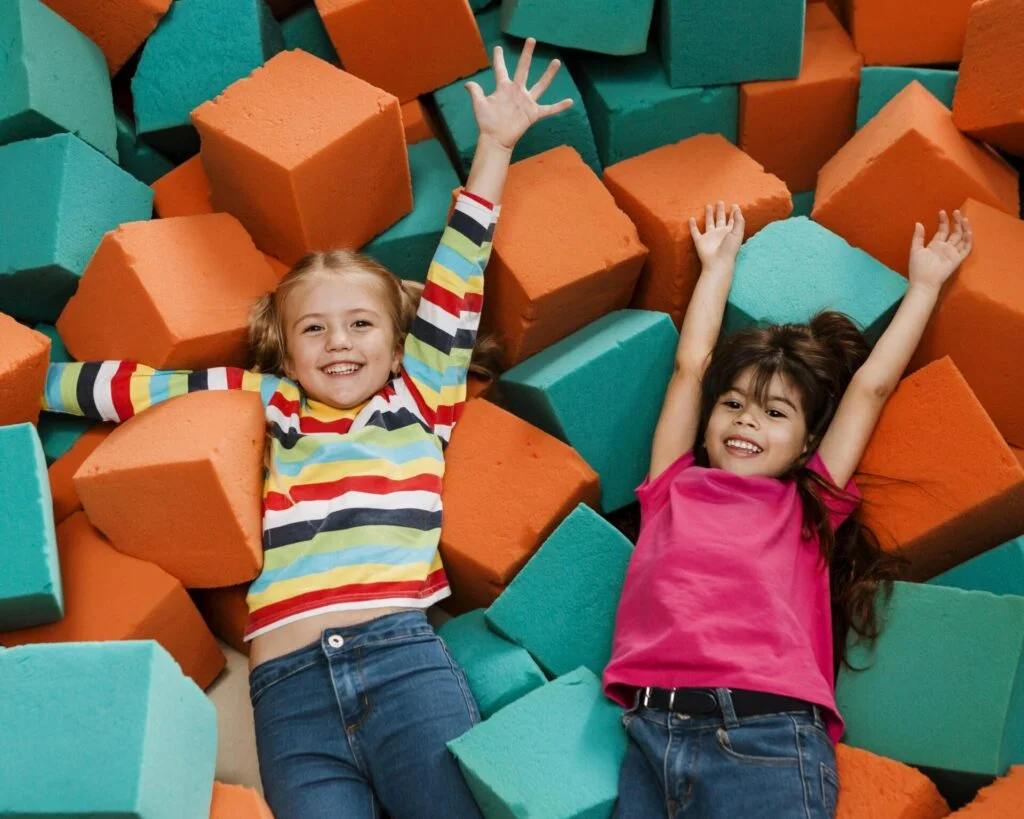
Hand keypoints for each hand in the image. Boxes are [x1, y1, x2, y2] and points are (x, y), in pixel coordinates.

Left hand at [464, 38, 573, 152]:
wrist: (495, 139)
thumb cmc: (486, 123)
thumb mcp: (479, 105)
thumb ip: (475, 92)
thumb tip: (467, 84)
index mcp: (503, 88)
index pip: (501, 69)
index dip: (499, 59)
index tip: (498, 48)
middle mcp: (516, 91)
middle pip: (523, 69)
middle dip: (526, 54)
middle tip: (531, 40)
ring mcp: (526, 102)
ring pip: (540, 85)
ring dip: (548, 74)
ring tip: (556, 62)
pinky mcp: (533, 113)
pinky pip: (549, 109)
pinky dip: (559, 107)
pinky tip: (570, 102)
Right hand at [689, 202, 744, 268]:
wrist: (718, 262)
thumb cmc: (729, 249)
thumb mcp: (738, 233)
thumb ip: (739, 221)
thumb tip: (737, 209)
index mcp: (730, 232)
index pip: (732, 220)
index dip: (734, 213)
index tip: (735, 205)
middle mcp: (719, 233)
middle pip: (720, 219)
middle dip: (720, 211)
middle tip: (720, 202)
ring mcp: (709, 237)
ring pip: (708, 223)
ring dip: (708, 215)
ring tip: (708, 206)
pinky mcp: (700, 241)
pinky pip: (695, 232)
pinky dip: (692, 226)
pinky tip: (691, 219)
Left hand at [908, 210, 972, 290]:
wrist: (923, 281)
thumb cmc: (917, 267)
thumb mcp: (915, 249)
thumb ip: (918, 237)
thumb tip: (918, 223)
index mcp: (936, 244)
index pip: (943, 230)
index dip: (943, 220)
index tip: (942, 212)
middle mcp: (946, 247)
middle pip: (955, 232)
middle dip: (956, 221)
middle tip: (956, 212)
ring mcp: (952, 252)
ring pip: (962, 238)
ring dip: (964, 228)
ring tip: (964, 218)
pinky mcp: (957, 259)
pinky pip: (966, 249)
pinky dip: (968, 240)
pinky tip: (967, 232)